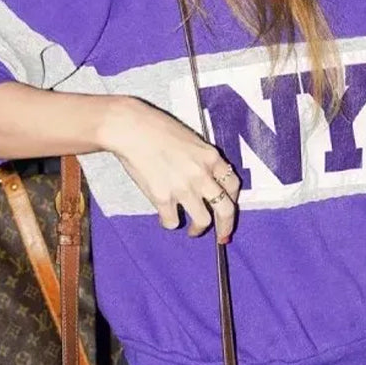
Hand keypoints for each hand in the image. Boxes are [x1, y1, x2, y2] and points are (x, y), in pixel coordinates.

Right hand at [99, 96, 240, 242]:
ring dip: (198, 229)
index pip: (233, 184)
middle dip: (226, 227)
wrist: (132, 128)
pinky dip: (170, 222)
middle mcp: (202, 174)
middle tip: (222, 237)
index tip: (229, 208)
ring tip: (192, 230)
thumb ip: (202, 160)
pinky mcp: (163, 198)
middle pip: (226, 209)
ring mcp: (183, 188)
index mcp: (210, 157)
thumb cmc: (158, 128)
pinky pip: (172, 221)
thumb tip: (206, 180)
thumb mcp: (191, 140)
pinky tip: (166, 216)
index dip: (233, 200)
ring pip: (203, 221)